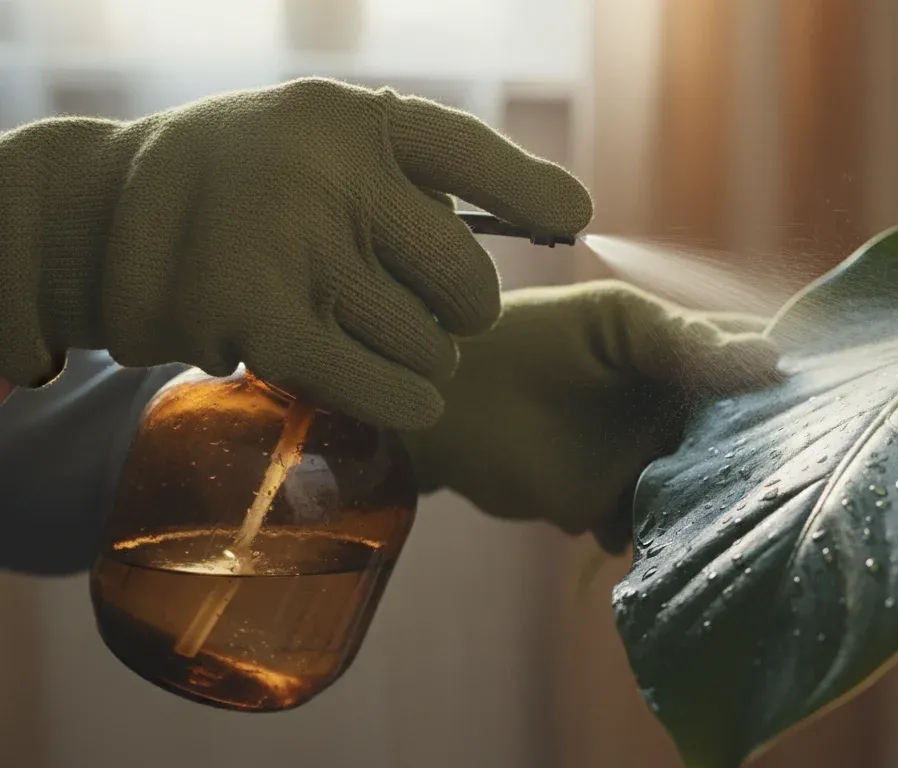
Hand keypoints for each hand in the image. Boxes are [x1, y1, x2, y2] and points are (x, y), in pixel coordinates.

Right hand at [0, 77, 590, 429]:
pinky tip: (410, 392)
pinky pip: (384, 387)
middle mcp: (327, 174)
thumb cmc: (257, 183)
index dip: (529, 191)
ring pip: (430, 344)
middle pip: (466, 279)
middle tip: (437, 306)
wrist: (114, 218)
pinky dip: (408, 399)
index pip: (468, 155)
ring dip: (426, 356)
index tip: (574, 217)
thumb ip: (430, 171)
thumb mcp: (330, 140)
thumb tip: (573, 212)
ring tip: (384, 336)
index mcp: (352, 121)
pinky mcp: (261, 327)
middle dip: (465, 307)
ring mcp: (293, 251)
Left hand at [399, 281, 780, 551]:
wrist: (445, 403)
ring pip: (708, 487)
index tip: (835, 392)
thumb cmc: (529, 340)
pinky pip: (660, 529)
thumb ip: (686, 342)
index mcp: (683, 351)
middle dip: (769, 446)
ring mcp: (648, 462)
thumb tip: (771, 359)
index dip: (795, 372)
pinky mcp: (613, 510)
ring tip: (745, 499)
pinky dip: (670, 533)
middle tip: (803, 458)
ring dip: (723, 497)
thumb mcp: (614, 323)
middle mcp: (675, 409)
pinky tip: (677, 529)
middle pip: (744, 432)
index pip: (757, 357)